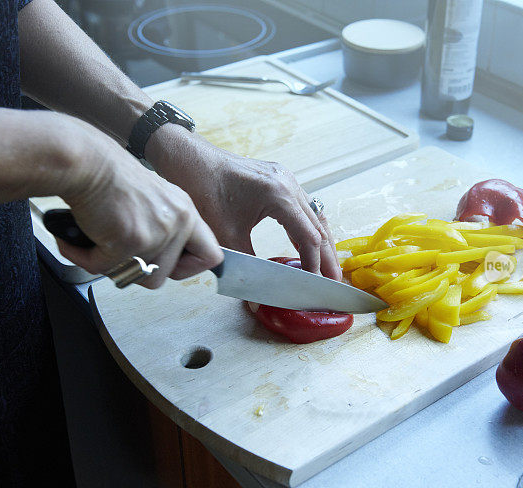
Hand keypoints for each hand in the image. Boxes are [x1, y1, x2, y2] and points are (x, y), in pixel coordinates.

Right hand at [56, 120, 223, 287]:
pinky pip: (108, 268)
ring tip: (96, 245)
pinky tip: (79, 242)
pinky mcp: (134, 240)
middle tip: (118, 255)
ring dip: (112, 266)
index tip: (170, 267)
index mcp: (185, 211)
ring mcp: (159, 232)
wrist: (86, 161)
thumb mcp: (151, 200)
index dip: (188, 268)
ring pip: (138, 277)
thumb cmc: (108, 177)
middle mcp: (178, 221)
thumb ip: (162, 228)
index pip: (210, 255)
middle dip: (138, 271)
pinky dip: (87, 259)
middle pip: (167, 275)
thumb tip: (155, 262)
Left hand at [145, 126, 341, 280]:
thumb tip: (256, 294)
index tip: (315, 286)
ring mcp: (285, 178)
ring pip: (313, 215)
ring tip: (327, 267)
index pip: (308, 236)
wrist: (187, 157)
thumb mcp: (225, 234)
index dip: (314, 264)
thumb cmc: (202, 189)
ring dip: (320, 242)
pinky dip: (307, 228)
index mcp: (278, 195)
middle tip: (335, 282)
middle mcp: (288, 183)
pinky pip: (301, 206)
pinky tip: (306, 244)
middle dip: (326, 256)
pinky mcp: (278, 178)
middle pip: (318, 225)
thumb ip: (246, 264)